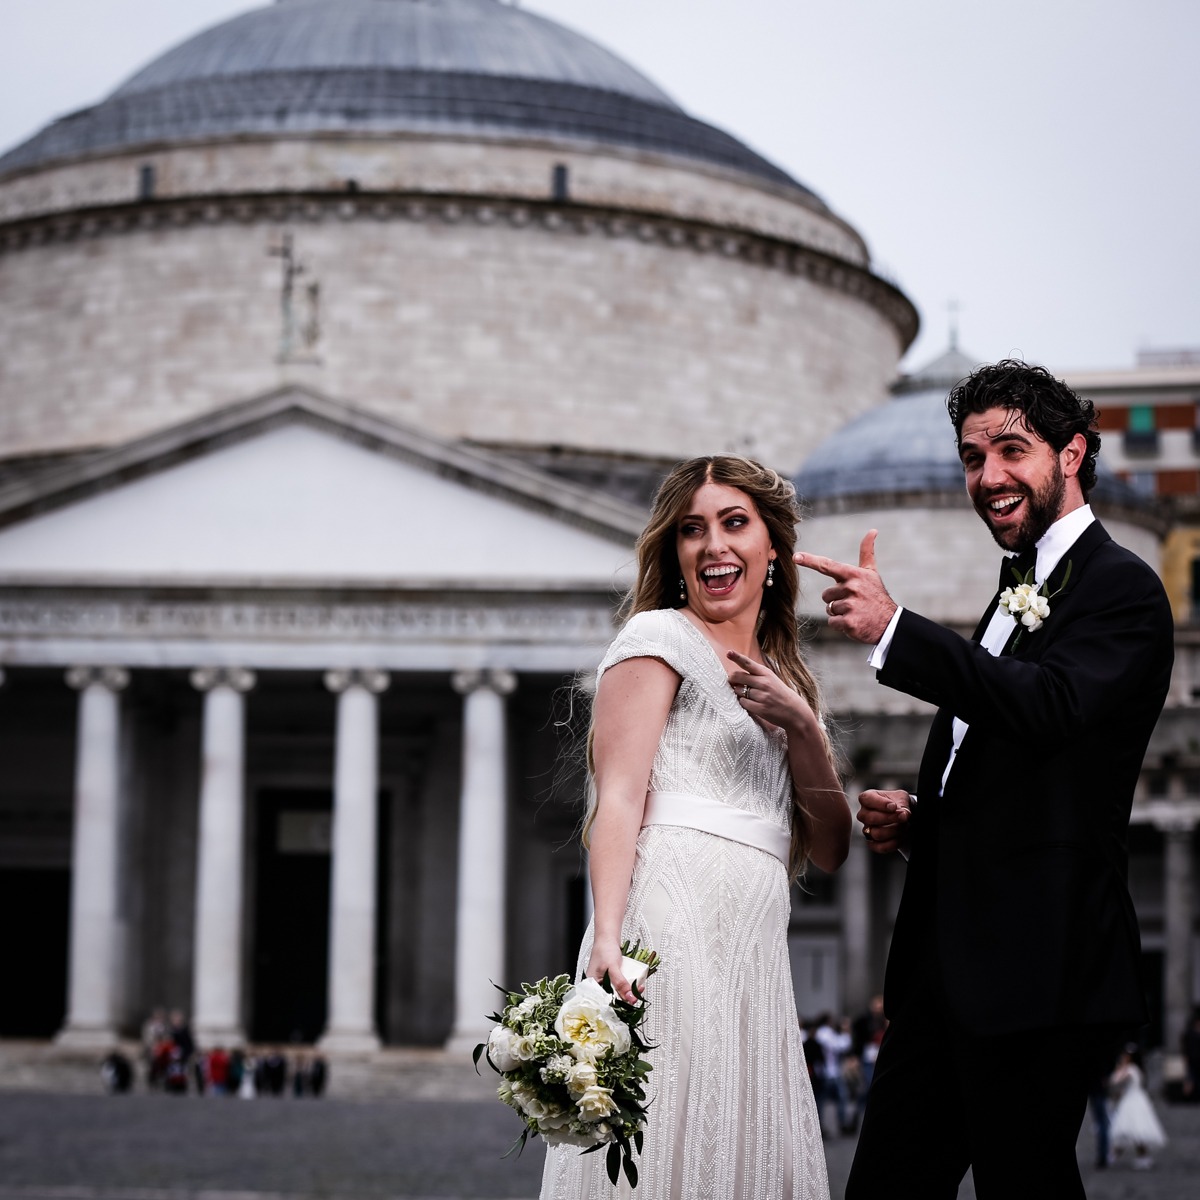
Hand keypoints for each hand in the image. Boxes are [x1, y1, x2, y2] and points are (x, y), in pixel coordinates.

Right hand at [585, 939, 637, 1004]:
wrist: (608, 938)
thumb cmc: (604, 949)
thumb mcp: (613, 967)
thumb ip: (620, 983)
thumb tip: (630, 998)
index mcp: (592, 986)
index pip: (605, 1002)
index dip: (618, 1005)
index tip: (630, 1002)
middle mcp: (597, 986)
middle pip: (612, 999)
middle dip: (625, 998)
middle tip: (636, 995)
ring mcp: (604, 983)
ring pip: (617, 994)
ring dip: (628, 993)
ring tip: (637, 989)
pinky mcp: (611, 980)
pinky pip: (619, 987)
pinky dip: (627, 987)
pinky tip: (634, 985)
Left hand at [726, 651, 813, 732]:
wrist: (794, 711)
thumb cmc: (780, 694)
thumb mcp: (772, 679)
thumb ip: (756, 675)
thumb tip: (735, 675)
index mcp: (767, 673)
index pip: (748, 663)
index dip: (737, 657)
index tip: (729, 652)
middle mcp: (764, 683)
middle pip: (738, 676)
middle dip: (731, 679)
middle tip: (732, 682)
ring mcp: (762, 696)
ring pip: (738, 690)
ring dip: (738, 692)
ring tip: (748, 695)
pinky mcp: (760, 709)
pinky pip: (743, 703)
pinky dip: (743, 703)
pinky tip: (751, 703)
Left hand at [794, 530, 896, 644]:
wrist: (890, 623)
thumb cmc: (876, 595)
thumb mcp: (872, 573)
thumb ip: (867, 552)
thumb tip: (873, 530)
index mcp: (854, 574)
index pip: (827, 565)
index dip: (810, 561)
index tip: (795, 557)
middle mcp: (852, 587)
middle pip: (826, 595)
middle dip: (836, 600)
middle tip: (853, 602)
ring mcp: (850, 605)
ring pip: (829, 609)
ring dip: (839, 613)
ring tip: (855, 612)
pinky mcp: (849, 622)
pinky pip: (832, 622)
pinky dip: (841, 624)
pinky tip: (854, 622)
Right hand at [857, 788, 912, 854]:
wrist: (902, 815)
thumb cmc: (898, 803)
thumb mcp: (902, 798)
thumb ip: (903, 805)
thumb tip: (904, 814)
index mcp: (867, 799)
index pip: (866, 799)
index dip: (880, 803)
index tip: (894, 806)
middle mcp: (864, 814)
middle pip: (870, 818)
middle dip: (890, 818)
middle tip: (903, 817)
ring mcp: (866, 829)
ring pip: (876, 834)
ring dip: (894, 830)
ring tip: (904, 826)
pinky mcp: (872, 843)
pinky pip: (879, 847)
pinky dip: (893, 843)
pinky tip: (901, 836)